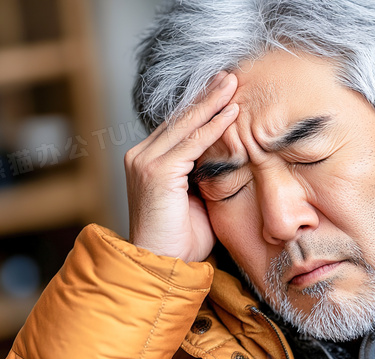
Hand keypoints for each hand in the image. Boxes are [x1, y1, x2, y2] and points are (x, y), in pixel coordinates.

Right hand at [124, 71, 237, 261]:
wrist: (162, 265)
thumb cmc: (182, 239)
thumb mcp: (197, 198)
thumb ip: (204, 174)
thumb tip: (230, 157)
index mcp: (148, 160)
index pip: (179, 127)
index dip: (201, 107)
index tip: (223, 90)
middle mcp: (141, 156)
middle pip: (181, 119)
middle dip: (207, 96)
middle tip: (230, 76)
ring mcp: (145, 162)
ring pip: (186, 125)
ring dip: (212, 102)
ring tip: (233, 83)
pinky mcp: (157, 172)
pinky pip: (192, 143)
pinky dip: (213, 126)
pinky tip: (231, 112)